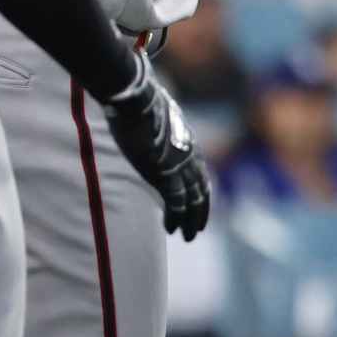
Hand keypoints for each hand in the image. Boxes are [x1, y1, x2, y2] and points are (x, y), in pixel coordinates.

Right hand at [101, 59, 210, 240]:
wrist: (136, 100)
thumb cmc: (139, 104)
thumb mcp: (156, 117)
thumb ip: (159, 129)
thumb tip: (149, 127)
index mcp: (189, 142)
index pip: (201, 173)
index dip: (201, 191)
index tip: (198, 205)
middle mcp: (190, 155)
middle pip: (201, 190)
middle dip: (199, 212)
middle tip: (196, 229)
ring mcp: (179, 165)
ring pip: (192, 200)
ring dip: (190, 220)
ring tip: (186, 237)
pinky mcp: (165, 174)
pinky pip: (176, 202)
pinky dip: (176, 218)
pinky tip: (171, 229)